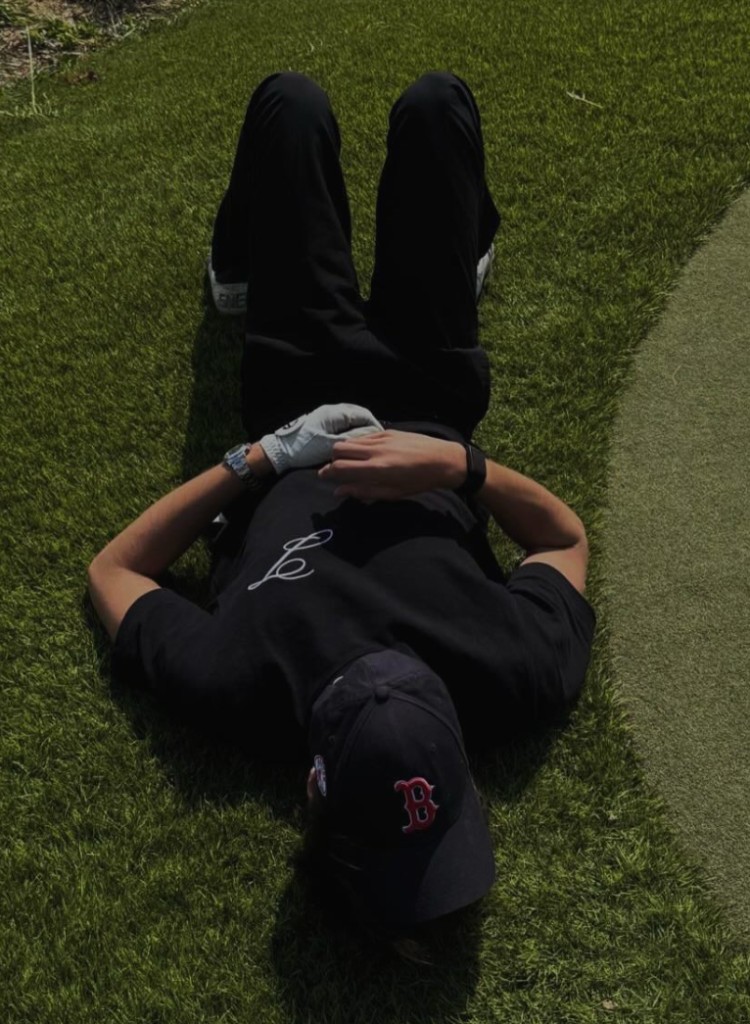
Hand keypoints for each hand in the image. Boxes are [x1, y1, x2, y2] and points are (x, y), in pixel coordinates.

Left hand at [259, 404, 382, 473]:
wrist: (280, 451)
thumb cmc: (304, 449)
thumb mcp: (331, 445)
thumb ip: (354, 439)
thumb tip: (373, 434)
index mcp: (335, 413)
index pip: (364, 414)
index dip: (375, 426)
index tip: (382, 438)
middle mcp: (331, 410)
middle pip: (358, 414)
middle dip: (369, 426)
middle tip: (377, 441)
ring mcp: (326, 415)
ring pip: (350, 419)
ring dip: (360, 428)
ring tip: (366, 443)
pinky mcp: (321, 422)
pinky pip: (342, 423)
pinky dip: (351, 430)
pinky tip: (352, 442)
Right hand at [318, 430, 465, 500]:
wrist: (444, 460)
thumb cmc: (419, 482)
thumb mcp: (392, 493)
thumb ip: (364, 491)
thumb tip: (339, 491)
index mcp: (377, 469)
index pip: (340, 467)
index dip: (327, 473)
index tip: (323, 477)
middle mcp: (376, 450)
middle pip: (338, 449)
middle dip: (333, 460)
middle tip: (337, 470)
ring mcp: (381, 438)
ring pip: (349, 440)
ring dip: (344, 451)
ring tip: (351, 462)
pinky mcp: (388, 431)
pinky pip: (364, 436)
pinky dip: (358, 445)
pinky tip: (366, 454)